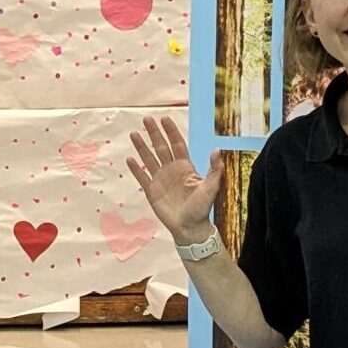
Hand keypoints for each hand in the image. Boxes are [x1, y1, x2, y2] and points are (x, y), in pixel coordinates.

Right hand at [125, 116, 224, 241]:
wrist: (190, 227)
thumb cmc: (202, 208)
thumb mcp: (211, 188)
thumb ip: (214, 169)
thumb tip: (217, 150)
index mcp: (185, 167)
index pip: (177, 145)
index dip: (171, 132)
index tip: (165, 119)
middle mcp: (171, 170)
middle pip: (161, 147)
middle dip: (154, 133)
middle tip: (147, 119)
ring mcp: (160, 180)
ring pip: (149, 159)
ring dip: (142, 146)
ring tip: (134, 134)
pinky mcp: (152, 191)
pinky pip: (142, 177)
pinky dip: (136, 169)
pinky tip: (129, 159)